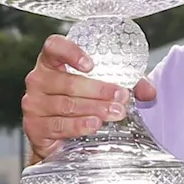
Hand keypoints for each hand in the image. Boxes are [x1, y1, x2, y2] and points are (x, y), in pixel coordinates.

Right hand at [22, 34, 155, 160]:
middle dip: (99, 90)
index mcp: (52, 62)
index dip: (71, 52)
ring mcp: (34, 103)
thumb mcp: (102, 88)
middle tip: (121, 96)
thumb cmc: (79, 102)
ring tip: (115, 112)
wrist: (56, 137)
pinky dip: (79, 125)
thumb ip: (128, 84)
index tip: (91, 64)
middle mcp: (39, 79)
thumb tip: (149, 92)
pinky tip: (94, 125)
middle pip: (68, 82)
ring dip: (94, 109)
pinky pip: (59, 125)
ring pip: (67, 104)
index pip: (54, 47)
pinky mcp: (34, 126)